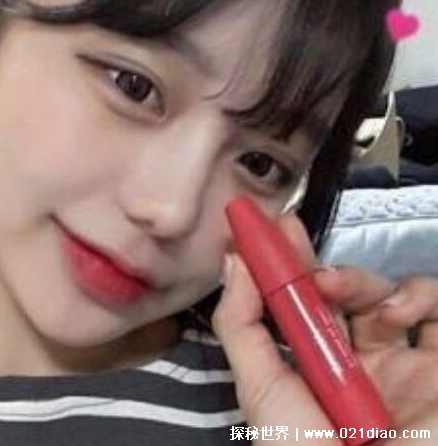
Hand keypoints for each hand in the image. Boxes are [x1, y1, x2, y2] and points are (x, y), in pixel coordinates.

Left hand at [212, 213, 437, 444]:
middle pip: (347, 296)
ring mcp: (405, 366)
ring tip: (337, 287)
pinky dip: (421, 296)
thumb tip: (232, 261)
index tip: (272, 227)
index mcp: (316, 368)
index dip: (289, 264)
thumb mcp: (259, 386)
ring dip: (362, 279)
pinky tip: (396, 312)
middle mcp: (361, 364)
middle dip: (320, 263)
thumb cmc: (302, 445)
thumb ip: (241, 324)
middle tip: (295, 242)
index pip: (303, 304)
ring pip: (391, 296)